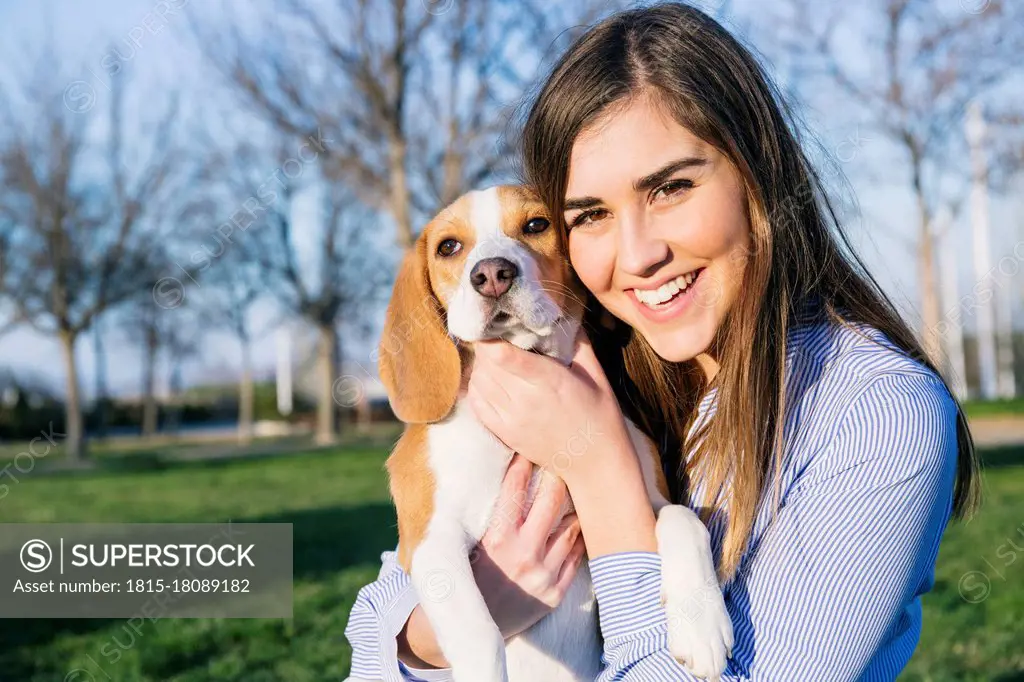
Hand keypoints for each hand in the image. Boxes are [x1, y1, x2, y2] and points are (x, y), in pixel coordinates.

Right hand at [398, 454, 585, 667]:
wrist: (470, 626)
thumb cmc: (466, 574)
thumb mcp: (469, 541)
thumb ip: (485, 512)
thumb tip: (492, 469)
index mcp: (495, 540)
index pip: (515, 489)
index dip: (523, 463)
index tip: (529, 446)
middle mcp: (521, 556)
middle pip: (551, 502)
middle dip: (558, 476)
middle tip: (564, 459)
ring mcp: (541, 576)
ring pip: (571, 529)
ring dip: (575, 507)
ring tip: (580, 487)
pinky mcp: (554, 594)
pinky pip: (576, 558)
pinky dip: (579, 538)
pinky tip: (580, 523)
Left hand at [466, 330, 635, 486]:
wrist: (595, 465)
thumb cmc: (600, 416)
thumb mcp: (596, 375)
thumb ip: (577, 343)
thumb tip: (561, 315)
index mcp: (550, 381)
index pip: (503, 355)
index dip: (490, 336)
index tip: (493, 322)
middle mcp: (526, 400)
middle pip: (486, 363)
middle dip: (487, 345)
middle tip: (497, 337)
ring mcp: (512, 419)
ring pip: (479, 381)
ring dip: (482, 365)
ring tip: (495, 359)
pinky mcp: (505, 434)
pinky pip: (477, 403)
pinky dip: (477, 387)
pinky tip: (490, 380)